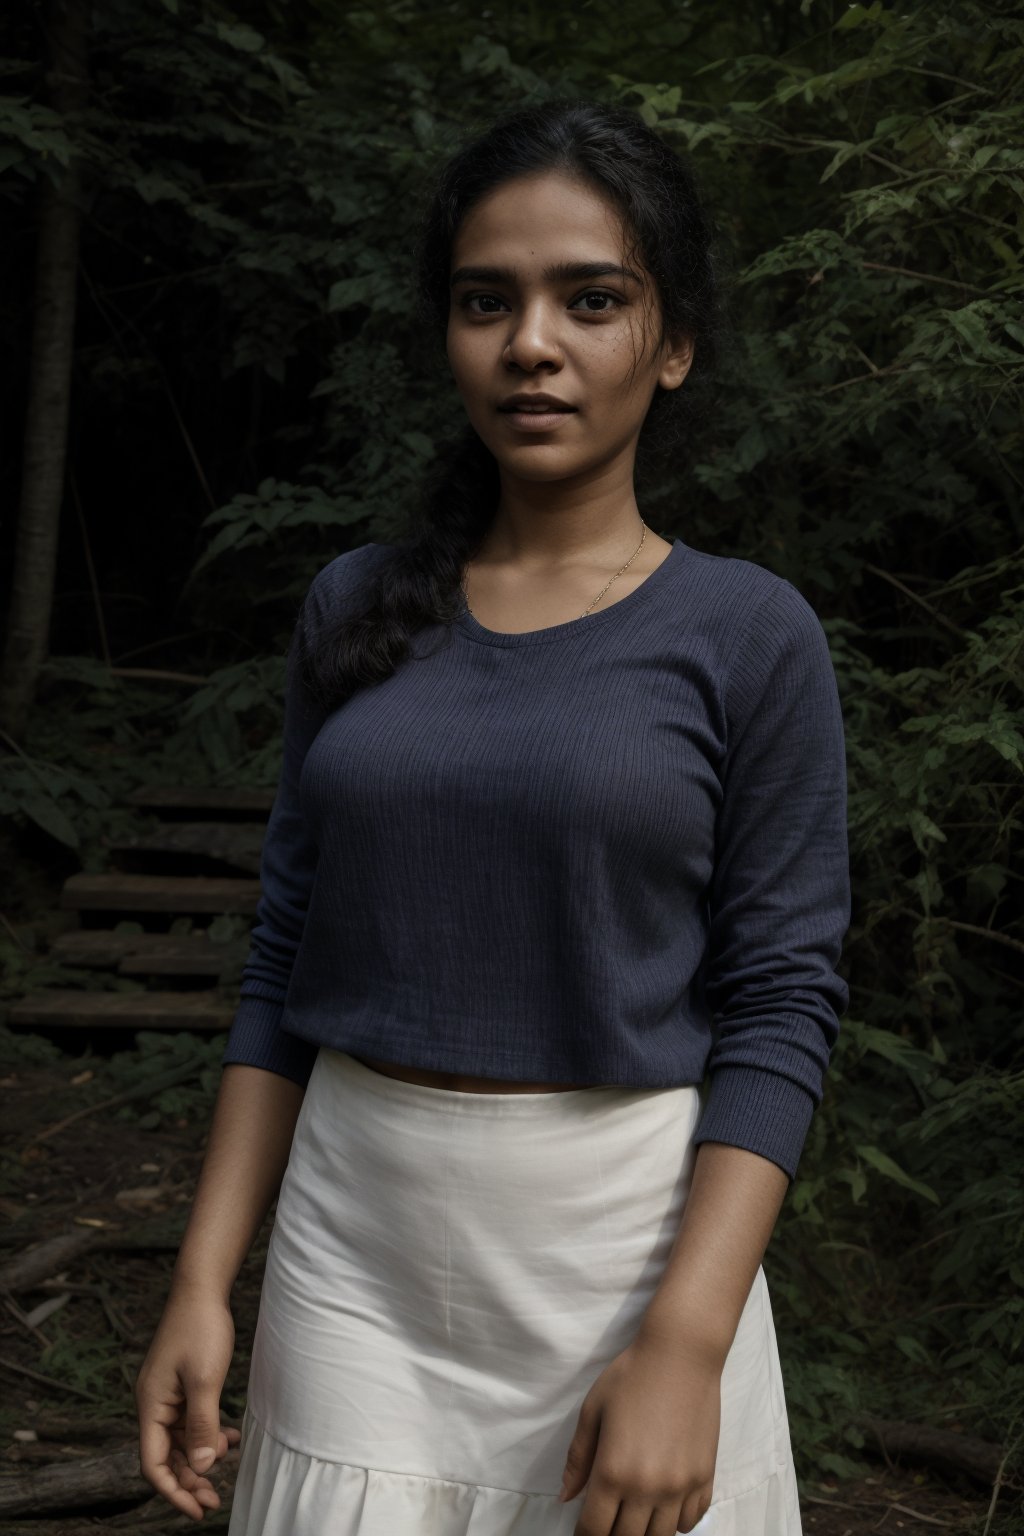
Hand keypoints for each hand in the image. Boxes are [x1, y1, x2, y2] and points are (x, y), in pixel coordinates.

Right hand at [135, 1283, 241, 1521]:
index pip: (153, 1464)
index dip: (173, 1491)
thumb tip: (202, 1468)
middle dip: (190, 1480)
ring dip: (201, 1457)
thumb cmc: (200, 1328)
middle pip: (167, 1456)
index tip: (198, 1509)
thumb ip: (203, 1425)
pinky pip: (191, 1420)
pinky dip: (208, 1433)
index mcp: (151, 1406)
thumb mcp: (205, 1379)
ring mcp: (167, 1394)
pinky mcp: (182, 1385)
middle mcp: (154, 1404)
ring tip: (228, 1464)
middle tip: (215, 1500)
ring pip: (181, 1440)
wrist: (202, 1287)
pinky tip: (231, 1438)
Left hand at [558, 1330, 721, 1534]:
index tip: (583, 1531)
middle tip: (608, 1519)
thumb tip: (566, 1498)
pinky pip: (690, 1521)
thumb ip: (578, 1458)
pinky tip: (664, 1504)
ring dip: (644, 1532)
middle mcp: (648, 1487)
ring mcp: (680, 1486)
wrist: (681, 1354)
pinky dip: (675, 1522)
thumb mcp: (593, 1411)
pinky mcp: (705, 1477)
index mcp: (613, 1471)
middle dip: (612, 1534)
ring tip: (635, 1515)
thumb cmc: (631, 1376)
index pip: (595, 1530)